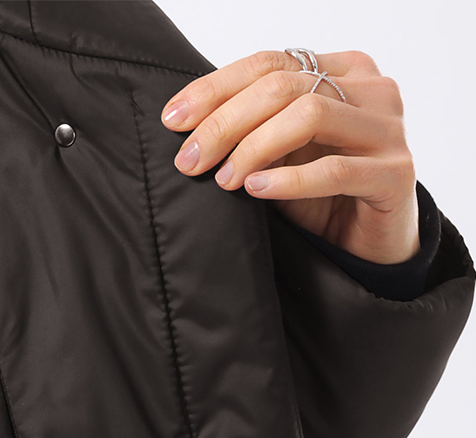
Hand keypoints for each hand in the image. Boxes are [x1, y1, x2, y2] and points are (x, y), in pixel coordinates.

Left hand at [161, 49, 418, 263]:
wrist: (372, 244)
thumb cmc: (323, 198)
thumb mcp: (281, 156)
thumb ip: (253, 132)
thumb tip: (188, 129)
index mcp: (343, 70)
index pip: (269, 63)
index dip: (215, 89)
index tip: (173, 120)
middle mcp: (371, 89)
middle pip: (284, 86)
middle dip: (225, 122)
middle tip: (189, 159)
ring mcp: (388, 128)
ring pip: (310, 115)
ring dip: (254, 147)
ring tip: (224, 180)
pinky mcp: (396, 173)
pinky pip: (335, 169)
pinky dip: (289, 180)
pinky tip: (257, 190)